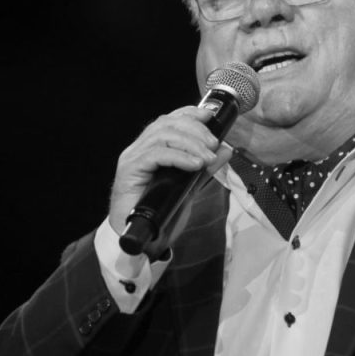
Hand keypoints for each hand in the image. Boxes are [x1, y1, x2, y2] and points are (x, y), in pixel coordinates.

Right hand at [109, 106, 232, 234]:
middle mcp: (139, 149)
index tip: (209, 116)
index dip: (189, 113)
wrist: (144, 242)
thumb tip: (225, 150)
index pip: (169, 120)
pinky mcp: (129, 170)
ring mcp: (132, 158)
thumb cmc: (162, 213)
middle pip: (166, 124)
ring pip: (162, 136)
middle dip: (194, 130)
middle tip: (213, 145)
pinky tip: (194, 164)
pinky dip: (179, 156)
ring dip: (190, 143)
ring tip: (207, 158)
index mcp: (151, 148)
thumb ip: (205, 168)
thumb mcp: (190, 186)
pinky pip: (155, 154)